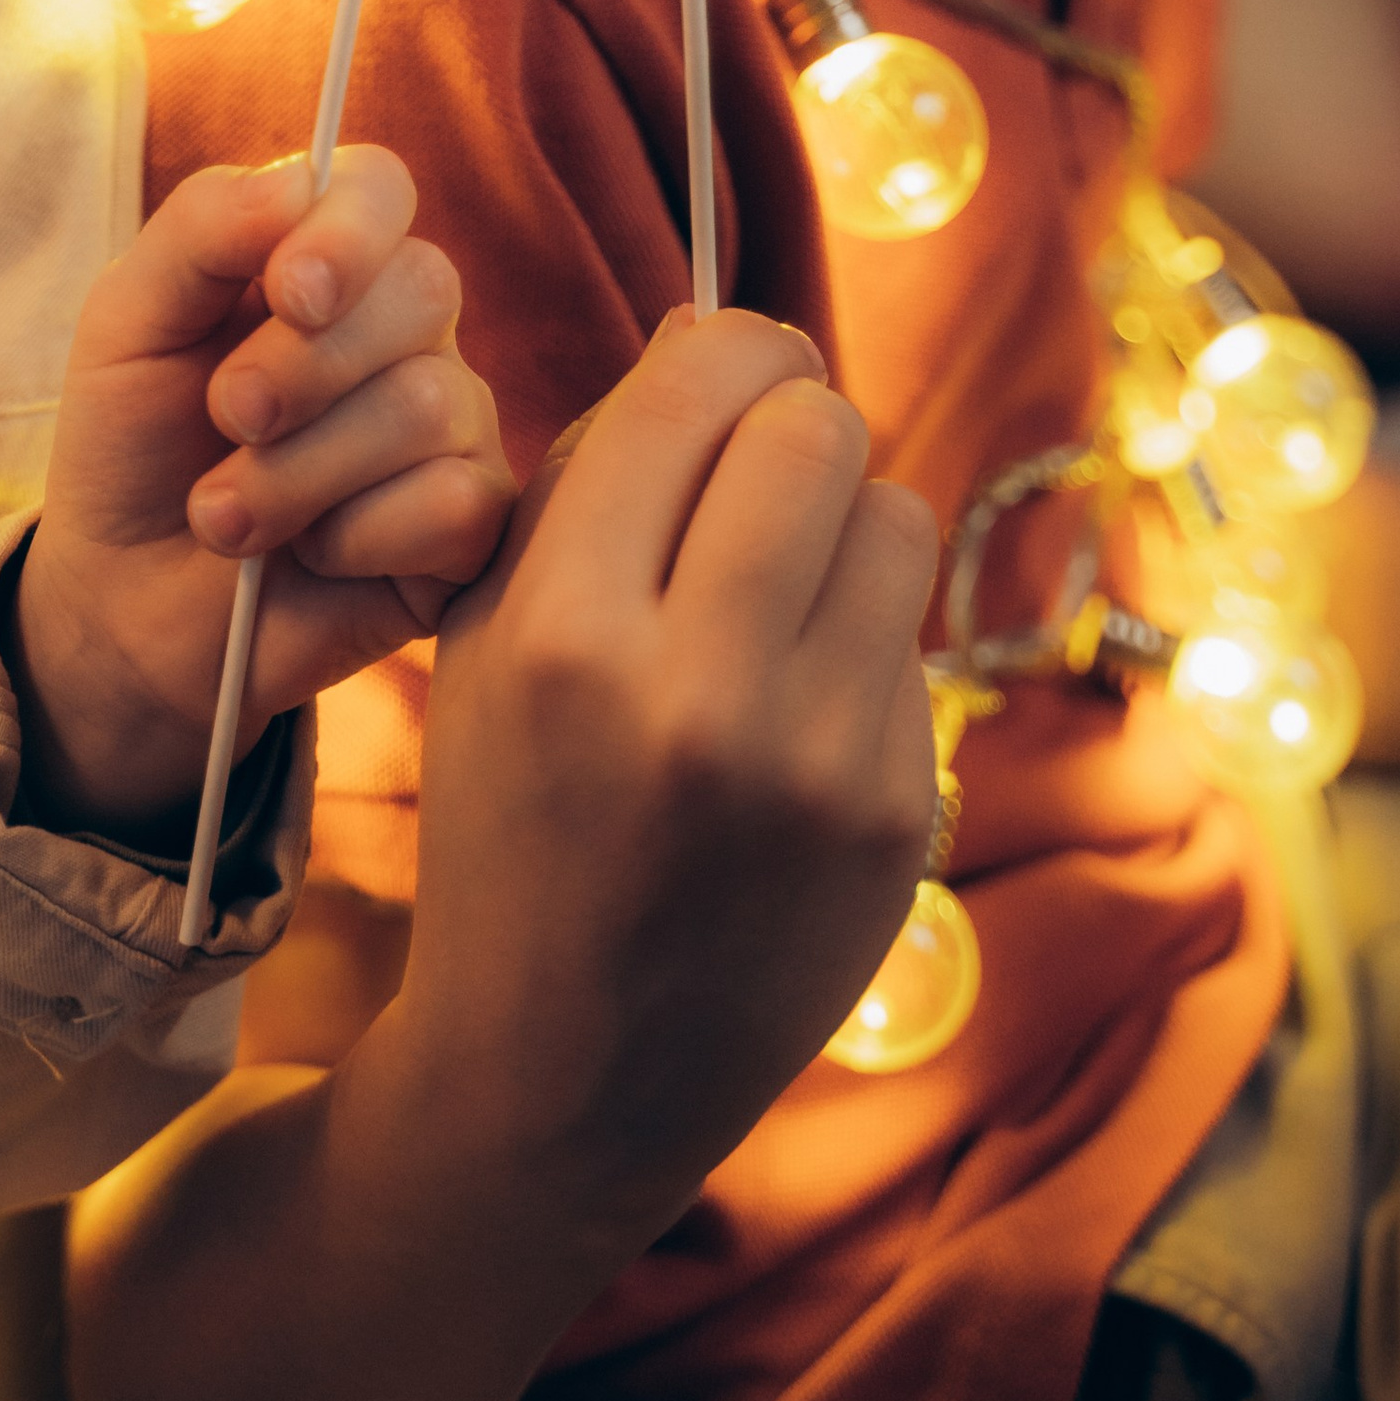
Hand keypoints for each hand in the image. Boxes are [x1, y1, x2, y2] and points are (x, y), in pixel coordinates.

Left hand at [9, 149, 512, 836]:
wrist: (122, 607)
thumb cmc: (133, 447)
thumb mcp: (128, 322)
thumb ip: (202, 230)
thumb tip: (299, 183)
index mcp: (327, 258)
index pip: (380, 187)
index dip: (349, 230)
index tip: (287, 292)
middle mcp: (406, 329)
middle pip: (422, 289)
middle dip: (304, 367)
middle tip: (226, 419)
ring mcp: (451, 426)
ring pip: (430, 405)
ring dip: (299, 473)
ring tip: (225, 519)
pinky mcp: (469, 527)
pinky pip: (457, 505)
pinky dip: (355, 538)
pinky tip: (310, 557)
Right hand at [388, 307, 940, 1235]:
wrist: (568, 1069)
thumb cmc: (512, 815)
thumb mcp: (488, 636)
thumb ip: (586, 474)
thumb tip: (716, 331)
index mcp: (565, 636)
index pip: (695, 389)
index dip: (725, 348)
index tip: (725, 363)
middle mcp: (698, 695)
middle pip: (815, 429)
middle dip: (790, 417)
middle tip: (761, 453)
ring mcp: (815, 764)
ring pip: (895, 514)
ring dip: (843, 517)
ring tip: (780, 576)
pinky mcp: (895, 816)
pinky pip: (911, 636)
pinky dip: (860, 633)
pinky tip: (794, 695)